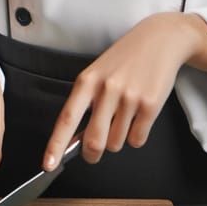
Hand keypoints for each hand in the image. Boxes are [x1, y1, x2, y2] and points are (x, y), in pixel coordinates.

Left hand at [42, 12, 206, 170]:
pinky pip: (138, 140)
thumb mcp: (98, 72)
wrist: (159, 40)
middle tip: (93, 153)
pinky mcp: (151, 105)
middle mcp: (106, 89)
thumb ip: (87, 101)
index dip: (56, 145)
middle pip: (94, 141)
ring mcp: (130, 97)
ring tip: (124, 117)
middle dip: (92, 154)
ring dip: (118, 140)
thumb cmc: (124, 59)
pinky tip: (138, 117)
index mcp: (87, 81)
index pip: (67, 118)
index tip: (47, 164)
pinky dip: (136, 136)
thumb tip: (77, 137)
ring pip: (116, 143)